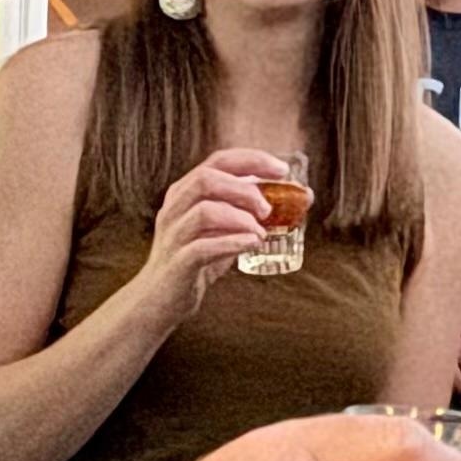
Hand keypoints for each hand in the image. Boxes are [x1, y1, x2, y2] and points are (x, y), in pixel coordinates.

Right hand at [139, 148, 297, 317]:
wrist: (159, 300)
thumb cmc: (196, 260)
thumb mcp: (223, 230)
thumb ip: (251, 213)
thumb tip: (302, 197)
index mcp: (186, 191)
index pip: (219, 161)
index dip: (253, 160)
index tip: (282, 170)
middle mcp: (175, 207)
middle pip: (207, 178)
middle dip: (245, 188)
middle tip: (268, 208)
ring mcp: (173, 235)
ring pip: (203, 211)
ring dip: (240, 217)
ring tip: (261, 232)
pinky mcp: (177, 263)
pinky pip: (201, 248)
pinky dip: (231, 243)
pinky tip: (251, 244)